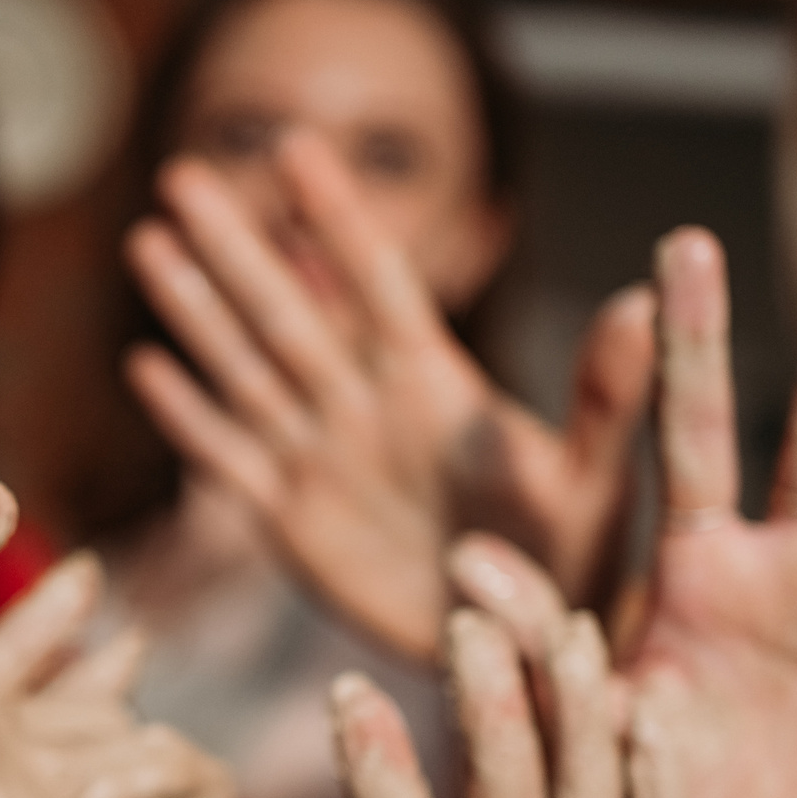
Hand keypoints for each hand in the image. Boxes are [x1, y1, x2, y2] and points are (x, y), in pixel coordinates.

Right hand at [124, 130, 651, 660]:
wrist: (528, 652)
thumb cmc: (579, 562)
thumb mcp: (597, 478)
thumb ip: (609, 393)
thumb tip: (650, 298)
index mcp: (434, 387)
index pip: (375, 284)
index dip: (335, 217)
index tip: (297, 146)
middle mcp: (367, 410)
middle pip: (286, 312)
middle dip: (236, 245)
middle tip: (180, 174)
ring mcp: (323, 463)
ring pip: (244, 370)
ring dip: (195, 309)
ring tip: (146, 241)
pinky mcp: (294, 525)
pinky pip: (228, 460)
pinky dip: (188, 416)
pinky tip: (146, 368)